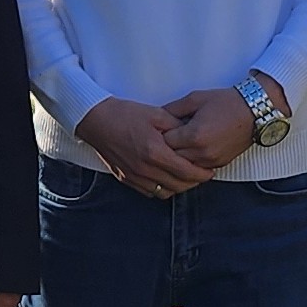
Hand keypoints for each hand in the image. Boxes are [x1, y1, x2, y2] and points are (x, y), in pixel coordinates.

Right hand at [74, 98, 205, 198]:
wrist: (97, 121)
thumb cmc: (125, 114)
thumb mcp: (156, 114)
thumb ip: (177, 126)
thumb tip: (193, 135)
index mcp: (155, 152)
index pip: (186, 171)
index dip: (202, 174)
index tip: (210, 170)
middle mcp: (146, 168)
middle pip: (179, 185)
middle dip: (194, 182)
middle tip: (202, 174)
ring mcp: (135, 176)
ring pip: (165, 192)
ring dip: (179, 187)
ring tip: (186, 177)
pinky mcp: (126, 179)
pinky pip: (150, 192)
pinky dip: (162, 188)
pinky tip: (167, 178)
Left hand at [161, 86, 261, 174]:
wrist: (254, 112)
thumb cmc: (226, 102)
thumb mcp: (195, 98)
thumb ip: (173, 109)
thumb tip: (156, 116)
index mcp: (194, 135)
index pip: (165, 142)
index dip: (159, 135)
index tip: (158, 129)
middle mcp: (202, 152)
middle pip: (171, 158)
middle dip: (165, 148)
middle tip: (164, 138)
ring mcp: (211, 161)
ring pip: (183, 167)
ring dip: (177, 158)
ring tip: (176, 144)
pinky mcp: (219, 165)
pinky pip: (196, 169)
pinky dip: (190, 163)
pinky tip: (189, 151)